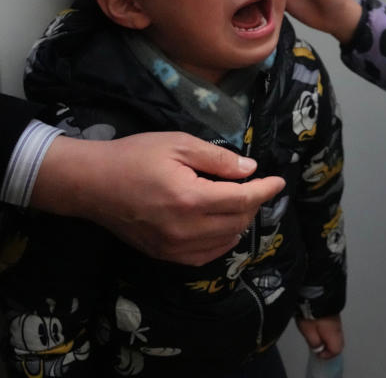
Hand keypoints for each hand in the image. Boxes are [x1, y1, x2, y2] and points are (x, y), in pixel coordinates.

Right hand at [31, 132, 285, 265]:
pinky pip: (205, 256)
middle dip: (254, 203)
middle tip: (255, 186)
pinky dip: (222, 242)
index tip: (279, 181)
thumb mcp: (179, 144)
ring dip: (240, 222)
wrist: (91, 184)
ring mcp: (173, 247)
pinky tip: (224, 227)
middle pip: (238, 221)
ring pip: (225, 241)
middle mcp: (185, 229)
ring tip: (240, 203)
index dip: (265, 189)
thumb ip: (218, 159)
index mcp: (191, 198)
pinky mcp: (163, 255)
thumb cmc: (135, 156)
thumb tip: (250, 169)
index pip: (243, 199)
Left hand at [297, 314, 343, 359]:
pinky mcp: (334, 314)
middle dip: (328, 347)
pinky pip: (333, 327)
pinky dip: (327, 331)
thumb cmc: (311, 311)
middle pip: (339, 343)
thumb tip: (318, 349)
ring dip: (328, 338)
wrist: (315, 294)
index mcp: (333, 333)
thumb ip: (314, 343)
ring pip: (336, 335)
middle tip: (318, 347)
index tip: (318, 353)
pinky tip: (318, 327)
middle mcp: (338, 327)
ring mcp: (337, 320)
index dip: (327, 355)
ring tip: (316, 336)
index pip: (336, 350)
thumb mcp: (308, 331)